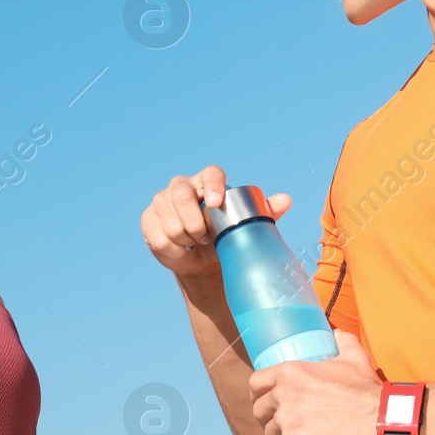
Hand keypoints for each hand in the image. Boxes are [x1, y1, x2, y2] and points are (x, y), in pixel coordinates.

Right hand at [140, 166, 292, 278]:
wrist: (201, 260)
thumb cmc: (224, 237)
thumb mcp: (244, 226)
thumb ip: (264, 212)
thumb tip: (286, 200)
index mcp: (207, 182)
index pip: (210, 174)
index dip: (211, 185)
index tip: (216, 203)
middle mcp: (182, 186)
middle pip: (181, 194)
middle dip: (194, 221)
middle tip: (205, 238)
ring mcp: (162, 201)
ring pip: (170, 220)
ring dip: (184, 238)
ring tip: (194, 244)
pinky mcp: (148, 219)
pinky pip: (158, 237)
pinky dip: (172, 250)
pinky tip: (180, 250)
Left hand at [248, 328, 386, 434]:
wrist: (381, 419)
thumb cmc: (367, 390)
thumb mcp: (353, 357)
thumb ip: (342, 342)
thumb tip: (336, 333)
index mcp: (290, 373)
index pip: (256, 383)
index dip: (258, 394)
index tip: (265, 402)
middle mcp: (283, 395)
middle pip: (260, 411)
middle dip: (269, 419)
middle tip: (284, 425)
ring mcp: (287, 422)